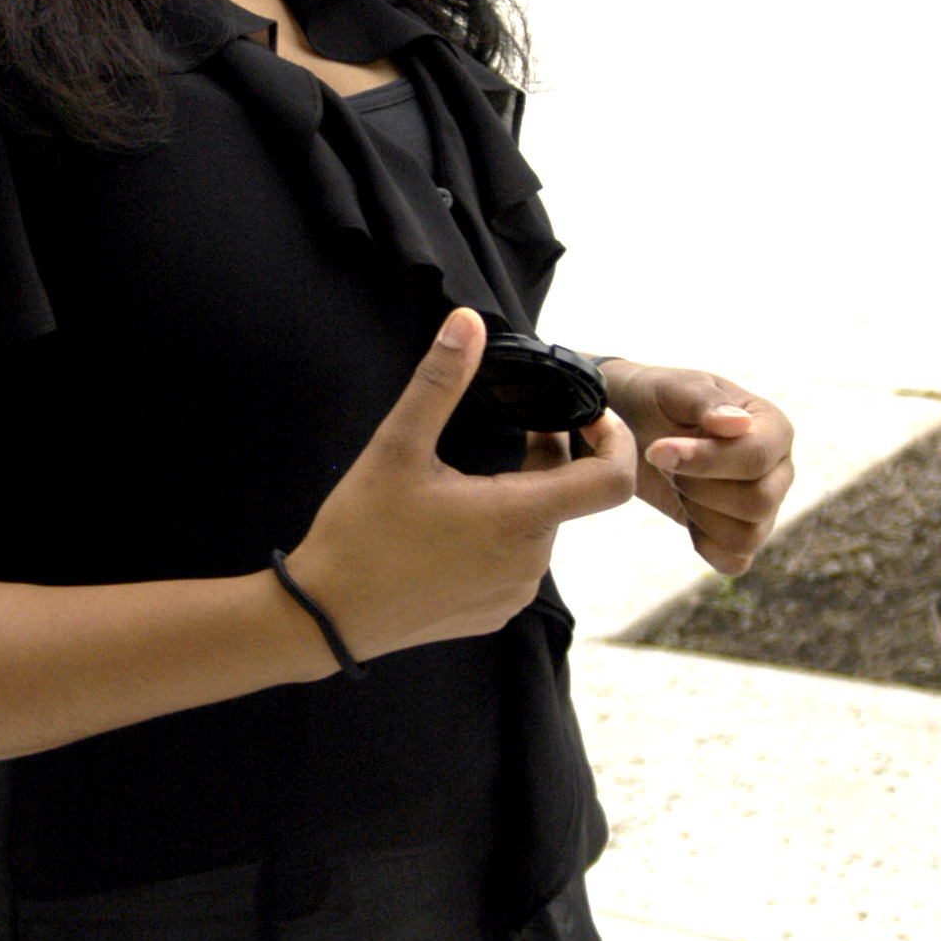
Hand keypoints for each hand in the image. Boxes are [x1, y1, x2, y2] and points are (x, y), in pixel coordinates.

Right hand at [286, 309, 636, 662]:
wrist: (327, 618)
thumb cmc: (360, 534)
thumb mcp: (397, 447)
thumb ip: (440, 381)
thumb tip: (468, 321)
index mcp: (518, 518)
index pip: (611, 480)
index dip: (613, 440)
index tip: (586, 415)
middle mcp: (530, 562)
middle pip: (568, 497)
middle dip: (550, 459)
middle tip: (519, 426)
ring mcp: (514, 593)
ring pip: (540, 528)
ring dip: (523, 496)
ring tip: (474, 477)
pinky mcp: (495, 612)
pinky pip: (517, 562)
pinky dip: (503, 534)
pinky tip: (455, 524)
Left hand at [599, 358, 794, 576]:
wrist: (631, 424)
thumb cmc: (657, 400)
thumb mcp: (674, 388)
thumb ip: (705, 402)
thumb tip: (737, 424)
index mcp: (774, 428)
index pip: (756, 458)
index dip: (705, 461)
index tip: (657, 450)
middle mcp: (779, 469)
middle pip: (758, 503)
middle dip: (698, 488)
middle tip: (666, 463)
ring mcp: (766, 506)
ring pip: (747, 536)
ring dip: (699, 514)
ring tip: (678, 482)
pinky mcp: (743, 535)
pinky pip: (736, 561)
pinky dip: (705, 544)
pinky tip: (684, 510)